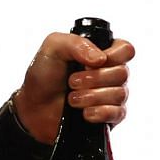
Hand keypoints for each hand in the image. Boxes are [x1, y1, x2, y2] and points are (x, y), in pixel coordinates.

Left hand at [12, 32, 135, 143]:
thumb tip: (101, 58)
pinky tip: (84, 113)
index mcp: (101, 53)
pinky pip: (118, 113)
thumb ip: (76, 43)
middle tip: (72, 82)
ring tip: (72, 99)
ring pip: (119, 94)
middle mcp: (111, 73)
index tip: (92, 62)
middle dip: (94, 79)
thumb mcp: (52, 48)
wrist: (34, 109)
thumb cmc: (44, 77)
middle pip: (123, 73)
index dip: (113, 56)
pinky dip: (99, 112)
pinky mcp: (110, 116)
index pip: (126, 49)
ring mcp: (112, 95)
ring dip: (91, 97)